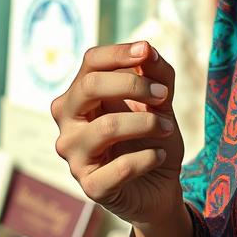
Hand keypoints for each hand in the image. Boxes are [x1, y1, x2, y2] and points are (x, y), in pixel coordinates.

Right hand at [51, 41, 184, 226]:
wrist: (160, 183)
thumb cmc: (151, 133)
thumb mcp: (160, 98)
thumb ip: (156, 71)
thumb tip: (147, 49)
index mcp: (81, 96)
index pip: (90, 61)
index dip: (119, 53)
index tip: (146, 52)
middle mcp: (68, 123)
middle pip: (89, 87)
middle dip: (133, 85)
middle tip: (163, 94)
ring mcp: (74, 156)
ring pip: (106, 127)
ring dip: (147, 123)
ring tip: (168, 127)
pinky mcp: (90, 187)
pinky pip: (121, 167)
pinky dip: (148, 157)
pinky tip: (159, 156)